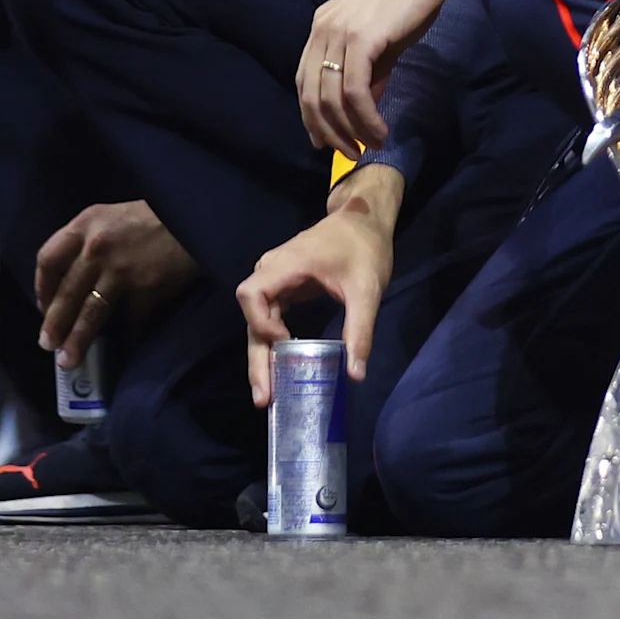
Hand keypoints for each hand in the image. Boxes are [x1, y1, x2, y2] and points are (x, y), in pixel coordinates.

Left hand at [34, 199, 195, 364]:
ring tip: (68, 360)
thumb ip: (92, 239)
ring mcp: (121, 270)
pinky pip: (131, 320)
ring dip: (78, 339)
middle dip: (54, 324)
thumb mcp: (115, 215)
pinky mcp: (146, 288)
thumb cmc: (158, 214)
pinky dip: (127, 338)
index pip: (47, 260)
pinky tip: (123, 349)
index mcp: (85, 224)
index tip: (43, 307)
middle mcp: (96, 247)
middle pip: (66, 294)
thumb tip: (74, 277)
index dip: (42, 288)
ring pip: (91, 312)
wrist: (199, 215)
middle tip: (48, 345)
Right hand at [239, 176, 400, 399]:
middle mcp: (272, 271)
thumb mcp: (368, 289)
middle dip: (257, 357)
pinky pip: (270, 318)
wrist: (365, 220)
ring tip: (267, 393)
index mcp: (287, 264)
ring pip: (259, 321)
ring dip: (262, 356)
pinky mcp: (284, 288)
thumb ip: (360, 329)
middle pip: (252, 315)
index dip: (261, 321)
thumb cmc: (365, 248)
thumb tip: (356, 374)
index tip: (284, 340)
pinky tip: (278, 370)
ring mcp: (276, 279)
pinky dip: (273, 344)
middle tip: (263, 397)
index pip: (252, 293)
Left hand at [297, 0, 458, 152]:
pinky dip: (365, 116)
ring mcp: (338, 32)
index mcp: (322, 26)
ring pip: (331, 97)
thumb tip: (364, 106)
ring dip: (350, 128)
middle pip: (312, 94)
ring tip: (370, 144)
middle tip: (350, 151)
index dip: (312, 116)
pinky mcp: (360, 39)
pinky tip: (379, 128)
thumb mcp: (382, 39)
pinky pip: (355, 90)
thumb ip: (369, 71)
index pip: (305, 80)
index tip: (326, 140)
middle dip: (328, 131)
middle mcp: (322, 29)